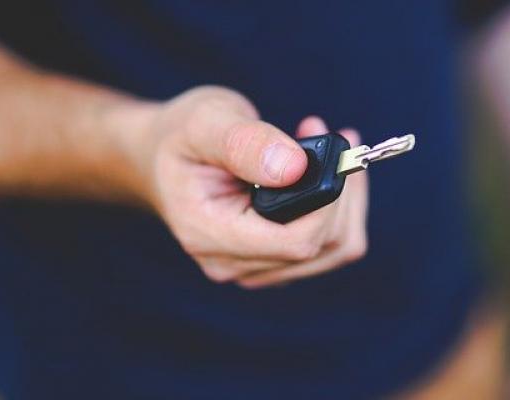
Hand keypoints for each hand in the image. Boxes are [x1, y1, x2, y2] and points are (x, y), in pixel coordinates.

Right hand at [128, 86, 367, 287]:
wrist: (162, 157)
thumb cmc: (180, 136)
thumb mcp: (205, 121)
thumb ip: (245, 143)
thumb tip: (295, 167)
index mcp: (210, 235)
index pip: (295, 242)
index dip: (327, 202)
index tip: (331, 151)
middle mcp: (233, 263)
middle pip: (323, 247)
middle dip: (342, 191)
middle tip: (335, 135)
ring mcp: (255, 266)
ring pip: (335, 248)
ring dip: (347, 197)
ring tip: (327, 146)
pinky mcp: (274, 259)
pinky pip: (329, 243)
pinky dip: (339, 205)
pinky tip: (322, 169)